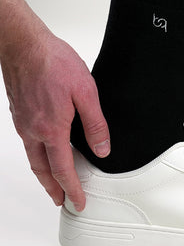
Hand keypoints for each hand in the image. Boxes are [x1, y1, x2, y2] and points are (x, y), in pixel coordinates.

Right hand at [1, 22, 109, 210]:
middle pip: (42, 170)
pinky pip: (29, 143)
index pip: (63, 169)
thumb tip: (102, 150)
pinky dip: (38, 156)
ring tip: (54, 183)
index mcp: (52, 129)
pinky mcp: (20, 113)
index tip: (78, 202)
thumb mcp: (86, 93)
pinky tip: (46, 152)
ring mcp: (23, 122)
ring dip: (44, 174)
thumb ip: (95, 125)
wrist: (23, 43)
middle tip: (62, 201)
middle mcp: (33, 130)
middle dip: (53, 189)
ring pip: (33, 157)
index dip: (72, 189)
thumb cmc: (53, 62)